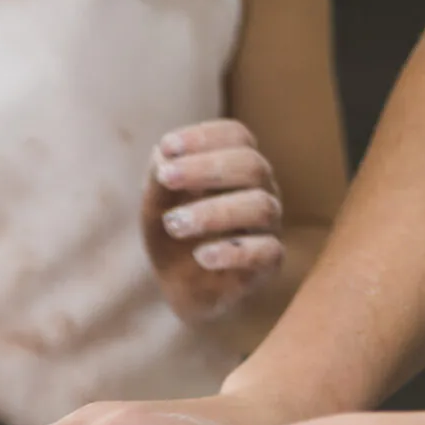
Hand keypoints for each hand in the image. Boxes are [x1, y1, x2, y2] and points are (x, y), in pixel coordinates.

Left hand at [143, 120, 284, 324]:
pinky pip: (265, 252)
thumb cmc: (172, 237)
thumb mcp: (156, 207)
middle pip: (251, 165)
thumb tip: (162, 155)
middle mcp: (260, 190)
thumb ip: (158, 181)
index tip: (167, 146)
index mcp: (237, 167)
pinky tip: (201, 256)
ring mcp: (268, 226)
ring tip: (175, 224)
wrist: (180, 288)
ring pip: (260, 207)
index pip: (237, 137)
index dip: (205, 136)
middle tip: (166, 178)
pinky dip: (232, 252)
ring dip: (213, 212)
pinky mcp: (269, 263)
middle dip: (206, 168)